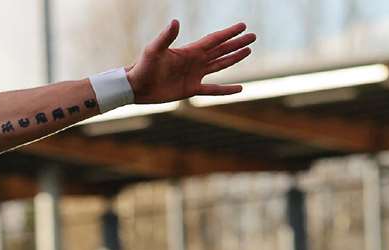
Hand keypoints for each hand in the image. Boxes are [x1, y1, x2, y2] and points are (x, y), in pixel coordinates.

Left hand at [127, 21, 255, 104]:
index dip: (229, 33)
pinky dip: (225, 90)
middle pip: (221, 50)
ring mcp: (194, 75)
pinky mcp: (191, 89)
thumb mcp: (154, 50)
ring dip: (234, 58)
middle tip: (252, 36)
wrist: (136, 87)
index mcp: (189, 51)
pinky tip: (240, 89)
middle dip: (236, 43)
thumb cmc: (143, 66)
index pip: (214, 40)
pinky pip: (212, 89)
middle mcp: (195, 61)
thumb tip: (176, 21)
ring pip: (220, 65)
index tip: (243, 26)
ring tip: (248, 51)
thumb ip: (166, 37)